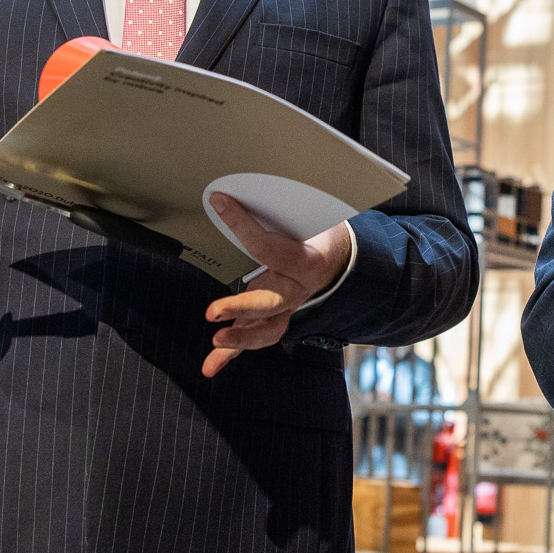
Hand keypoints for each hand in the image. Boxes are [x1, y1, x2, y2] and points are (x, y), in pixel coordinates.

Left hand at [200, 196, 351, 376]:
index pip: (271, 247)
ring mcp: (287, 308)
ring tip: (216, 340)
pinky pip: (253, 338)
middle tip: (212, 312)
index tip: (219, 201)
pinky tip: (210, 366)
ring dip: (239, 338)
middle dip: (241, 309)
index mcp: (309, 261)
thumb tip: (244, 186)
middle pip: (270, 303)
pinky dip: (230, 354)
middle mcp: (299, 290)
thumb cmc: (323, 232)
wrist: (343, 260)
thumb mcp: (318, 217)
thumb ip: (288, 209)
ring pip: (266, 330)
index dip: (242, 224)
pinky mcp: (274, 317)